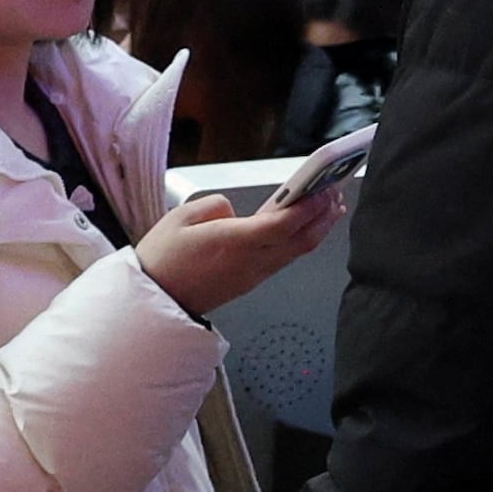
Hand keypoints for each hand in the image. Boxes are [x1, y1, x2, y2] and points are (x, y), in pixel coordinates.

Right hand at [138, 181, 347, 319]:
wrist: (156, 302)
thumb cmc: (162, 261)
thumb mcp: (179, 218)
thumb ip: (214, 206)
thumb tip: (235, 209)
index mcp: (233, 243)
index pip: (282, 225)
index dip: (308, 207)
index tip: (324, 189)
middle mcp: (250, 261)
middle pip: (301, 240)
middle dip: (324, 215)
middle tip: (336, 191)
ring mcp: (254, 274)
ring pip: (297, 251)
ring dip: (318, 228)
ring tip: (330, 206)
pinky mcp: (252, 281)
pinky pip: (284, 259)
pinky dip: (301, 240)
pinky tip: (305, 228)